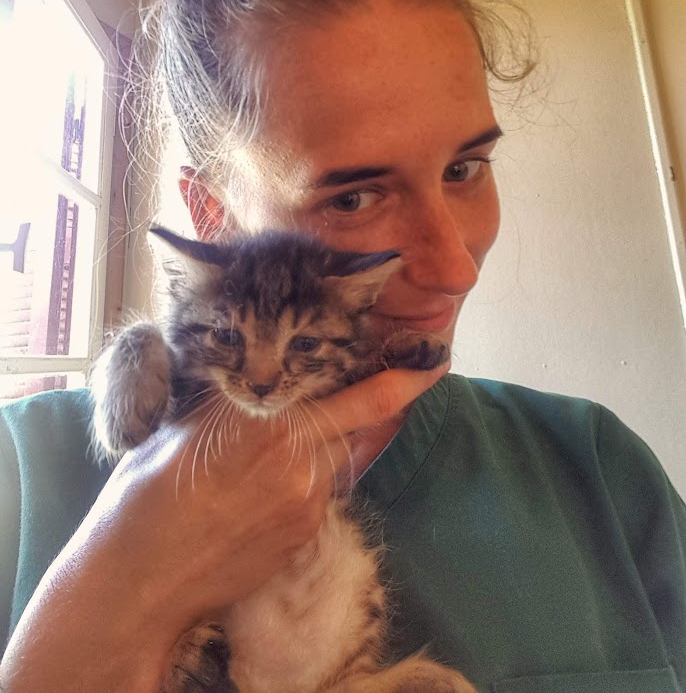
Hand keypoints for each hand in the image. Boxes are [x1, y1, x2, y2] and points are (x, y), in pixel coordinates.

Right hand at [0, 360, 447, 692]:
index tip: (433, 363)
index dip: (404, 381)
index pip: (361, 397)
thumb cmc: (148, 488)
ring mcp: (307, 502)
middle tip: (393, 381)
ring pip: (344, 459)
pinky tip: (275, 483)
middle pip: (364, 425)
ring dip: (339, 441)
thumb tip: (268, 376)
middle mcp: (299, 459)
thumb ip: (238, 397)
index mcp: (268, 419)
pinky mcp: (304, 536)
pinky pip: (325, 492)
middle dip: (380, 404)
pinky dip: (316, 476)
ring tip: (295, 439)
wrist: (139, 576)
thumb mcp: (186, 421)